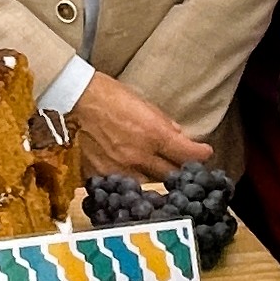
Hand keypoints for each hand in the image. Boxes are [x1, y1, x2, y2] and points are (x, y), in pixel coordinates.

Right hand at [71, 74, 211, 181]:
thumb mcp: (143, 102)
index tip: (205, 153)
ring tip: (157, 176)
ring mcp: (119, 169)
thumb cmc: (109, 95)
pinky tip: (130, 177)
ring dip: (155, 180)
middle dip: (180, 172)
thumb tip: (178, 136)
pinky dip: (128, 182)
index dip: (200, 155)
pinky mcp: (101, 175)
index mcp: (154, 134)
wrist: (74, 99)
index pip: (188, 154)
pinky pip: (122, 185)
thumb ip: (163, 123)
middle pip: (171, 175)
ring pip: (148, 185)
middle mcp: (139, 156)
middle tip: (184, 169)